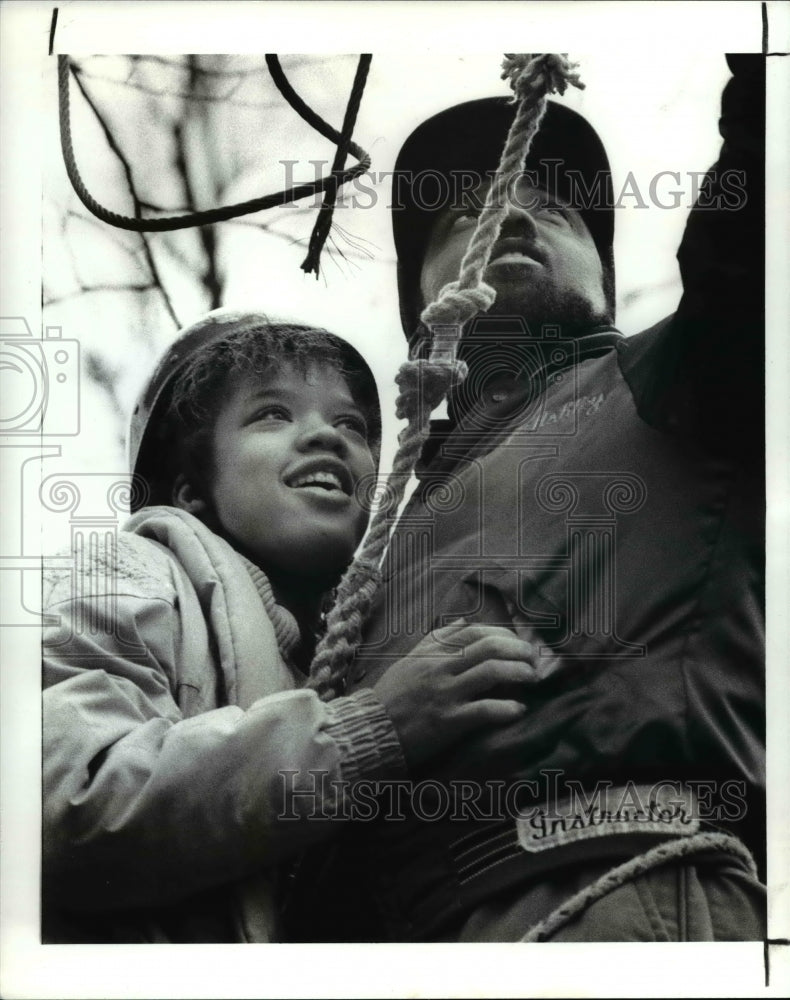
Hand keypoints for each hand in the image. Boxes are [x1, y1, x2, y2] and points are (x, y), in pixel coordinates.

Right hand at [372, 620, 547, 767]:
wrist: (371, 729)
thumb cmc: (393, 695)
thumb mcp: (410, 659)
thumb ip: (436, 640)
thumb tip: (463, 622)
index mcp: (432, 652)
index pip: (475, 631)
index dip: (504, 635)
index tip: (518, 644)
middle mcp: (441, 668)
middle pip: (489, 647)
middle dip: (519, 651)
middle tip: (533, 660)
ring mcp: (445, 693)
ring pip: (492, 672)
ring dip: (519, 673)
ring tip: (532, 679)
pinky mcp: (448, 721)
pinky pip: (485, 710)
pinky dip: (507, 708)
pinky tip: (518, 710)